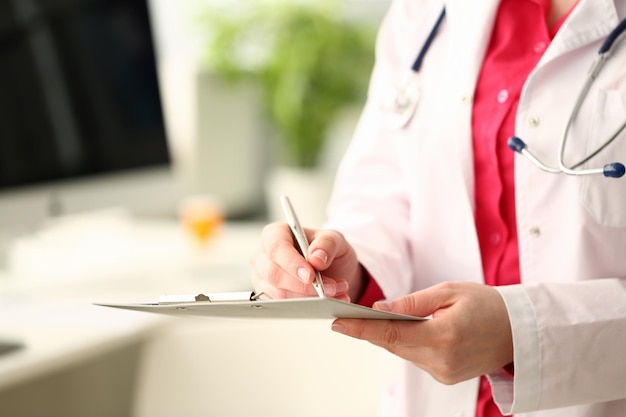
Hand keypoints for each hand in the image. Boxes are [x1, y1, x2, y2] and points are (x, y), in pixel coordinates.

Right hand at [251, 222, 364, 300]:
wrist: (333, 269)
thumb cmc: (326, 249)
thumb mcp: (334, 238)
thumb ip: (327, 243)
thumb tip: (316, 258)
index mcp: (275, 234)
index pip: (276, 248)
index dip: (292, 263)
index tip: (310, 275)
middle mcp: (264, 256)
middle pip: (274, 274)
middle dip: (304, 285)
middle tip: (329, 287)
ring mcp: (264, 278)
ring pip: (280, 294)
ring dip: (310, 297)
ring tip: (335, 291)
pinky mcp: (270, 297)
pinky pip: (285, 306)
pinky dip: (308, 306)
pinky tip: (327, 300)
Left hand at [331, 281, 512, 383]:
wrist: (520, 330)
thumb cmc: (488, 304)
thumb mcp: (449, 291)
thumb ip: (412, 303)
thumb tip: (379, 309)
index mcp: (443, 336)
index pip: (391, 334)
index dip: (361, 329)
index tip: (337, 323)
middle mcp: (442, 361)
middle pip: (392, 345)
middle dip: (368, 330)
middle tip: (343, 317)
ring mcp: (444, 373)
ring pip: (402, 352)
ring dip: (387, 336)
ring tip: (366, 320)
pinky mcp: (446, 376)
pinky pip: (415, 357)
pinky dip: (405, 343)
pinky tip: (400, 330)